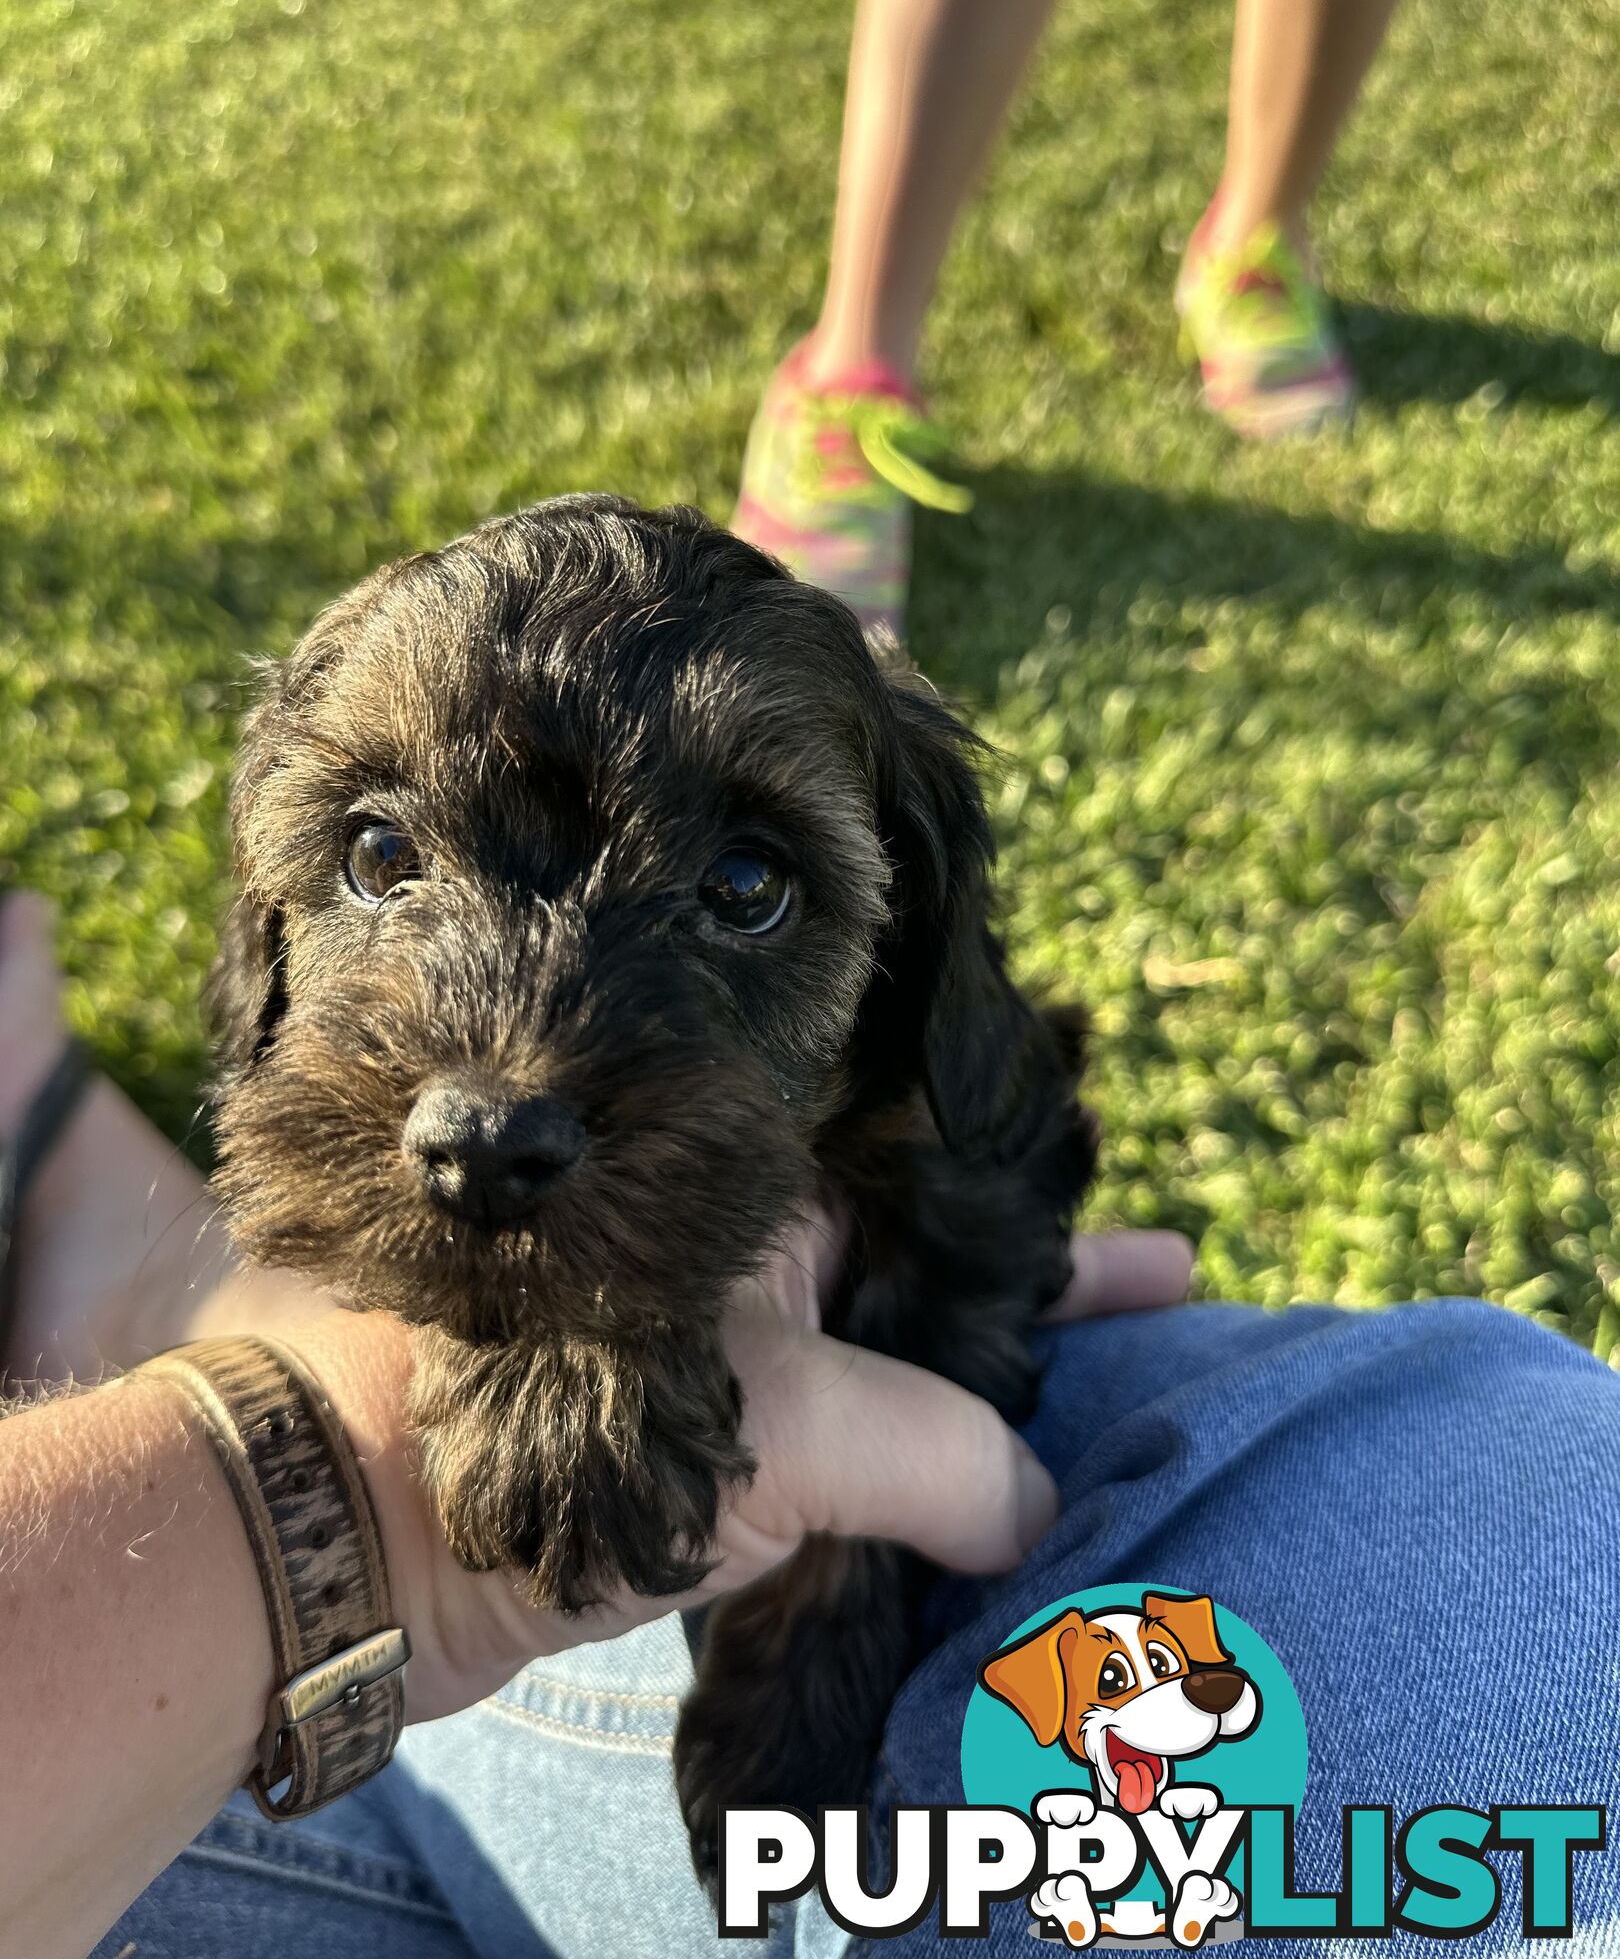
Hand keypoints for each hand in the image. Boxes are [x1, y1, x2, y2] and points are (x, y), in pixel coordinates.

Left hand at [275, 1211, 1192, 1723]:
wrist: (356, 1532)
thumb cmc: (562, 1418)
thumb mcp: (794, 1422)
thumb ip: (940, 1453)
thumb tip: (1041, 1506)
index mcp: (765, 1201)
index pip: (947, 1203)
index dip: (1057, 1240)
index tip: (1167, 1271)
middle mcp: (746, 1268)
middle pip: (930, 1284)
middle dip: (1049, 1312)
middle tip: (1175, 1321)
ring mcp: (719, 1364)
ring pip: (885, 1373)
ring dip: (987, 1401)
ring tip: (1104, 1418)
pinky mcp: (692, 1459)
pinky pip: (837, 1459)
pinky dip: (914, 1481)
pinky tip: (986, 1511)